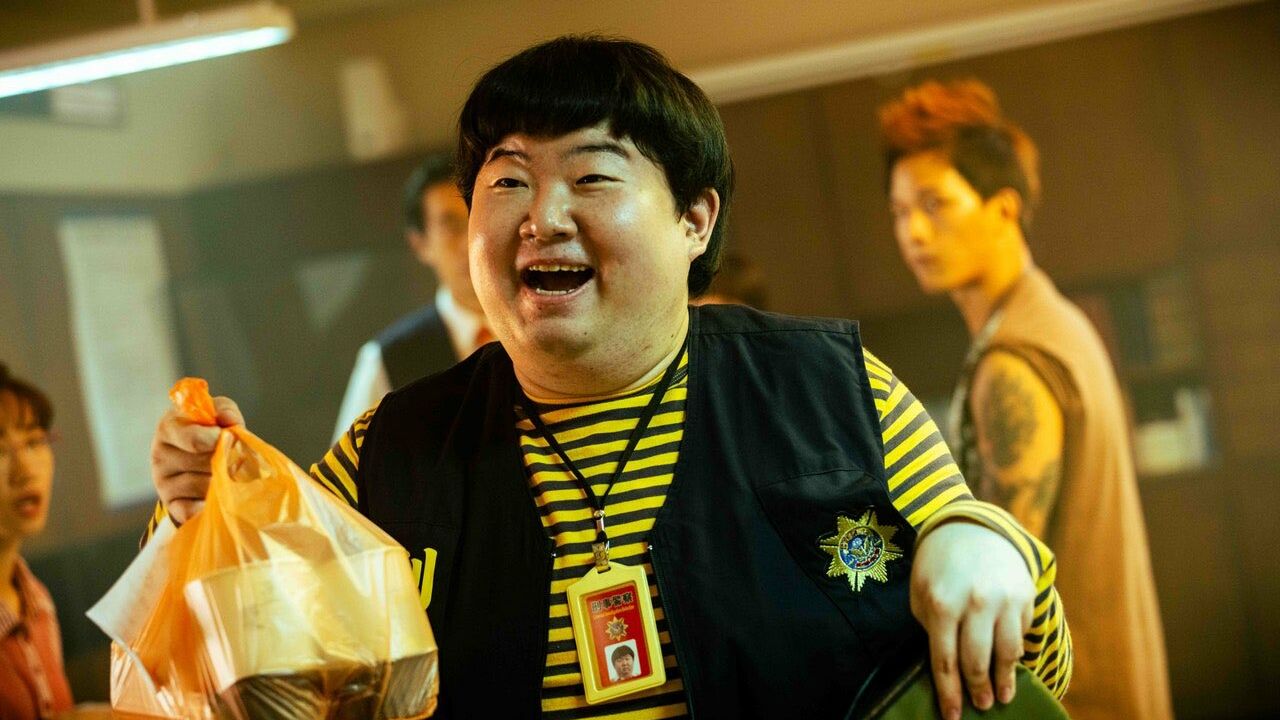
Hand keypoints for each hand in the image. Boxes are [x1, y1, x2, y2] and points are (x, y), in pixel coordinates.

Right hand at [149, 396, 243, 524]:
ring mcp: (162, 482)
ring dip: (224, 481)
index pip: (194, 439)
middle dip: (228, 461)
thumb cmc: (208, 430)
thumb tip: (229, 421)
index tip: (231, 438)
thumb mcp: (216, 412)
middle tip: (238, 459)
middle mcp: (160, 454)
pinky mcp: (170, 504)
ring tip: (230, 474)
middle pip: (205, 463)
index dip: (219, 441)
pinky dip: (209, 504)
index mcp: (169, 427)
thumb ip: (225, 411)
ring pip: (204, 485)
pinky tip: (217, 497)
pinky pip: (193, 510)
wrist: (195, 458)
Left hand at [910, 521, 1034, 719]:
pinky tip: (1011, 663)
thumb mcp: (922, 593)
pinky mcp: (1024, 594)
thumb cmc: (937, 565)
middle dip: (977, 690)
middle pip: (977, 662)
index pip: (945, 661)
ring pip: (1007, 653)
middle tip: (980, 706)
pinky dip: (1016, 652)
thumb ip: (932, 627)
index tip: (952, 716)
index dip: (949, 693)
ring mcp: (1003, 599)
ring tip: (1001, 696)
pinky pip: (1021, 633)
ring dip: (1004, 680)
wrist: (970, 526)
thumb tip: (946, 668)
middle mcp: (975, 603)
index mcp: (942, 604)